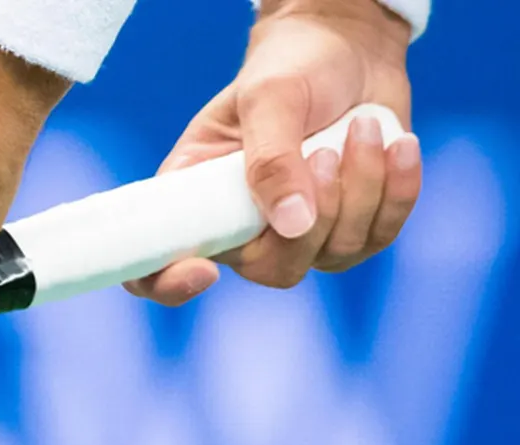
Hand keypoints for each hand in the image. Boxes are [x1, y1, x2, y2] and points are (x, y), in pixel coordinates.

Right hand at [126, 0, 421, 304]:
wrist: (351, 50)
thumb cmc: (292, 65)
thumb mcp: (271, 100)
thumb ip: (273, 161)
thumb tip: (291, 225)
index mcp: (195, 194)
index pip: (159, 261)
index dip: (167, 283)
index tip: (204, 271)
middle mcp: (243, 224)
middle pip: (273, 269)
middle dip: (315, 219)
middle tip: (326, 151)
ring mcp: (300, 231)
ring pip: (335, 251)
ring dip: (363, 188)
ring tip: (365, 127)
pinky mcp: (353, 225)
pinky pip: (380, 234)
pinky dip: (396, 190)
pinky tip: (396, 145)